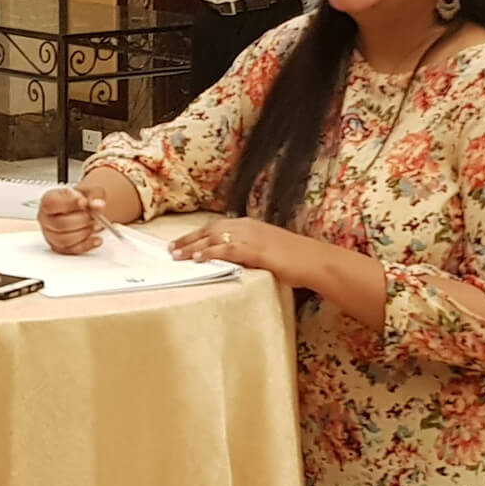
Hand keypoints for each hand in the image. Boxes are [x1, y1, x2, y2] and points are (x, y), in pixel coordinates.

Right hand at [38, 185, 106, 255]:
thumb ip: (95, 196)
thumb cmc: (81, 199)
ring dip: (84, 233)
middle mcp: (45, 218)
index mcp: (48, 200)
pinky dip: (87, 245)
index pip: (51, 204)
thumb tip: (97, 205)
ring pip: (65, 240)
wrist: (84, 208)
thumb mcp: (90, 191)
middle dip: (82, 221)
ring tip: (94, 225)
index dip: (70, 204)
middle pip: (60, 224)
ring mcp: (50, 234)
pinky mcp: (58, 246)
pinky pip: (71, 250)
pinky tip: (96, 239)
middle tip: (93, 216)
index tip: (85, 202)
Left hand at [169, 217, 315, 282]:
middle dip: (188, 238)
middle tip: (170, 248)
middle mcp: (247, 227)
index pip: (216, 227)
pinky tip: (196, 258)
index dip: (197, 234)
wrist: (313, 260)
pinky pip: (226, 250)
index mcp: (249, 225)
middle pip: (210, 230)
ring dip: (192, 246)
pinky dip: (209, 253)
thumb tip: (234, 258)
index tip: (180, 241)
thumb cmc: (294, 258)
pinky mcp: (255, 250)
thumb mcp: (267, 249)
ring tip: (176, 255)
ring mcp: (251, 237)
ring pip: (214, 238)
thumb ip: (249, 251)